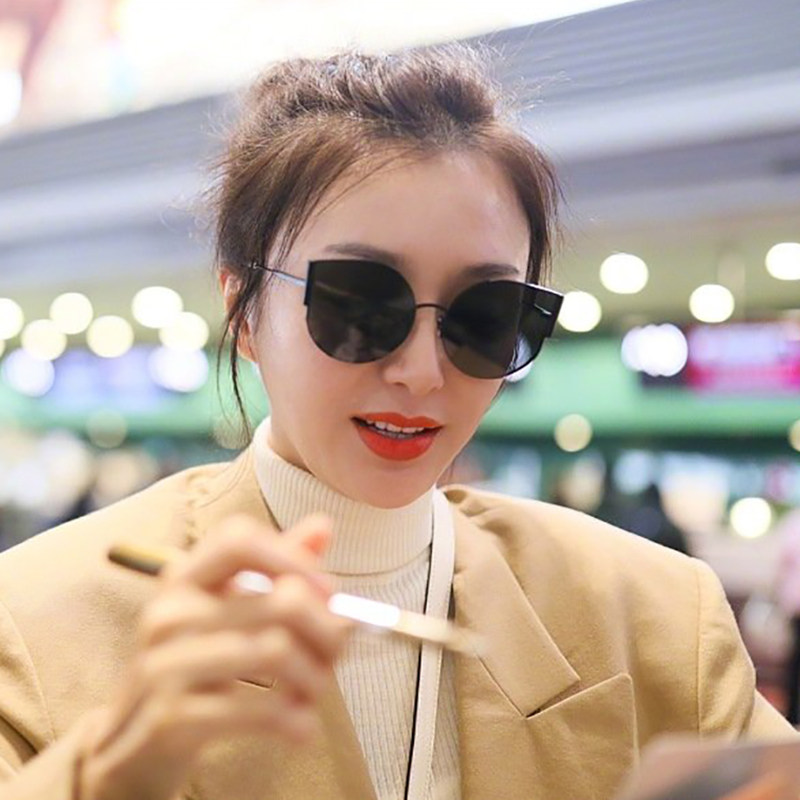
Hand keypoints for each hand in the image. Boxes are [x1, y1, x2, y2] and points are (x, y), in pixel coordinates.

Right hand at [78, 513, 349, 799]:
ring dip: (316, 675)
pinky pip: (258, 710)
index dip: (294, 558)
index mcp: (183, 578)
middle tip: (338, 650)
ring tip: (318, 687)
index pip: (240, 539)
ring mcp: (165, 665)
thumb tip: (323, 525)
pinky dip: (295, 719)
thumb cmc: (192, 664)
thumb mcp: (223, 609)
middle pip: (281, 600)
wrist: (129, 743)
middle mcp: (169, 613)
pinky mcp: (172, 718)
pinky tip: (302, 725)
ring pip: (277, 650)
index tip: (327, 590)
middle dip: (327, 628)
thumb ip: (274, 566)